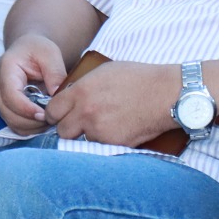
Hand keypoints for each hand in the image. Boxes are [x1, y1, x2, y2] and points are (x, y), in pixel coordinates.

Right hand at [0, 34, 67, 134]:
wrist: (27, 50)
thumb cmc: (37, 49)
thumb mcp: (50, 53)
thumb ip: (55, 72)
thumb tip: (57, 94)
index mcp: (6, 69)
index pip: (11, 96)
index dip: (27, 109)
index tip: (46, 114)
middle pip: (9, 114)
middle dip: (32, 122)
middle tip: (54, 119)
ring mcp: (0, 99)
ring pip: (12, 123)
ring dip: (33, 127)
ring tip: (51, 120)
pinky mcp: (6, 108)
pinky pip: (16, 126)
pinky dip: (31, 128)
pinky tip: (44, 121)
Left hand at [45, 61, 177, 146]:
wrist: (166, 94)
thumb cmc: (138, 78)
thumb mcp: (103, 72)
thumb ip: (82, 86)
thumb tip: (69, 96)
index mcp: (81, 92)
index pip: (52, 111)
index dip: (54, 114)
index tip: (58, 115)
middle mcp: (86, 113)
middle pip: (62, 131)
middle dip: (67, 128)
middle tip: (76, 124)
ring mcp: (100, 131)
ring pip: (81, 141)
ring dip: (87, 136)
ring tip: (103, 124)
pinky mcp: (114, 144)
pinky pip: (100, 146)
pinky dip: (104, 141)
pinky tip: (116, 130)